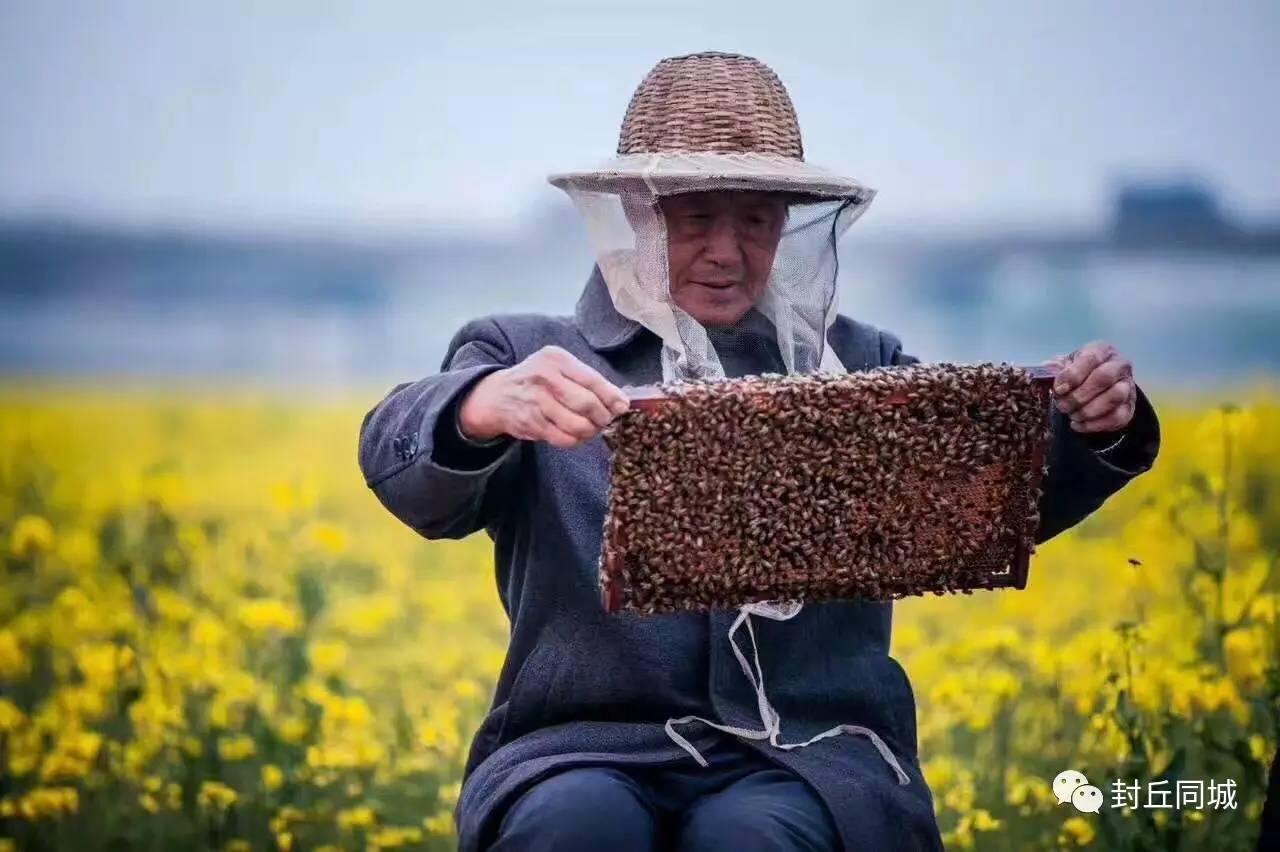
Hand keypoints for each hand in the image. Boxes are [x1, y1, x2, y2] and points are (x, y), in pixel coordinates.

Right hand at [458, 346, 630, 447]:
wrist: (497, 395)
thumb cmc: (537, 380)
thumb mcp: (558, 367)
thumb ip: (587, 380)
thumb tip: (621, 402)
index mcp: (555, 359)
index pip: (592, 379)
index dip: (611, 396)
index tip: (622, 407)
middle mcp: (544, 377)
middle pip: (586, 403)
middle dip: (602, 416)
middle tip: (605, 419)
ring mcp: (536, 402)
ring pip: (577, 424)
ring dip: (590, 430)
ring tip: (591, 427)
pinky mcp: (532, 423)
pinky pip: (564, 439)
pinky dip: (576, 440)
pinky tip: (576, 435)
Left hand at [1043, 341, 1137, 434]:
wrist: (1095, 388)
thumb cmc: (1077, 372)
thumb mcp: (1065, 365)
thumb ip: (1056, 367)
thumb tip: (1048, 368)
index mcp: (1102, 351)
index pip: (1090, 358)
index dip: (1073, 375)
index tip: (1058, 389)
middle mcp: (1120, 365)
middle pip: (1104, 378)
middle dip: (1079, 395)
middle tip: (1063, 406)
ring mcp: (1128, 387)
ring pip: (1115, 397)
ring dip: (1089, 410)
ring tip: (1072, 415)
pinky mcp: (1130, 407)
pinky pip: (1118, 417)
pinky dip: (1095, 424)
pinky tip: (1078, 425)